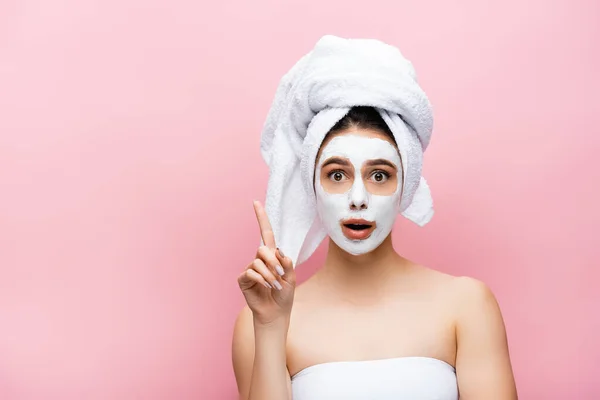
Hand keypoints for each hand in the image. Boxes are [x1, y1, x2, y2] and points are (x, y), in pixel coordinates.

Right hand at [237, 201, 295, 325]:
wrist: (276, 313)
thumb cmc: (284, 295)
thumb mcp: (291, 278)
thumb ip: (287, 264)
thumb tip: (278, 251)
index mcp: (272, 256)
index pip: (266, 233)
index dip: (261, 218)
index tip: (255, 202)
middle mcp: (259, 259)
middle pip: (263, 249)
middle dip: (273, 261)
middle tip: (280, 274)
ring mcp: (250, 268)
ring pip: (257, 262)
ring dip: (269, 275)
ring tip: (274, 285)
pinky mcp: (244, 279)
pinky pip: (251, 272)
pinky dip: (261, 279)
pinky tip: (266, 286)